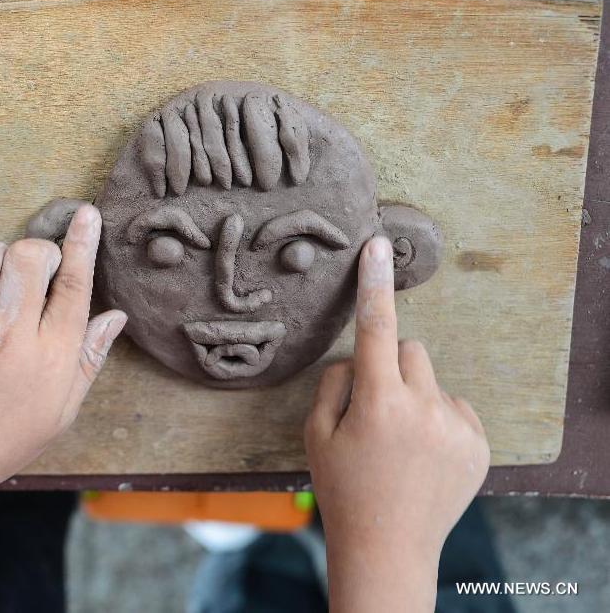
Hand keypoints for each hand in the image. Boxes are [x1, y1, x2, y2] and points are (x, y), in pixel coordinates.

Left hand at [0, 204, 125, 515]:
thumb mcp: (64, 408)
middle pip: (29, 259)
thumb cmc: (9, 436)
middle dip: (36, 251)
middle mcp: (11, 336)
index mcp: (52, 355)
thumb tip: (117, 316)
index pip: (75, 286)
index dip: (83, 244)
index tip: (87, 214)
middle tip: (32, 269)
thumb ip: (90, 358)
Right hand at [305, 236, 489, 611]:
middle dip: (390, 366)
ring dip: (414, 394)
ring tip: (401, 440)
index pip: (374, 327)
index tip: (377, 246)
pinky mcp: (478, 445)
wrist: (387, 547)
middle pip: (410, 350)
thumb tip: (357, 359)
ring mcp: (456, 428)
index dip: (373, 284)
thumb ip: (333, 385)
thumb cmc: (343, 490)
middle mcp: (423, 409)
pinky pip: (455, 407)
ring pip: (432, 379)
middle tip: (376, 408)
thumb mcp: (315, 436)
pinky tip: (423, 455)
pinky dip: (438, 419)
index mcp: (378, 404)